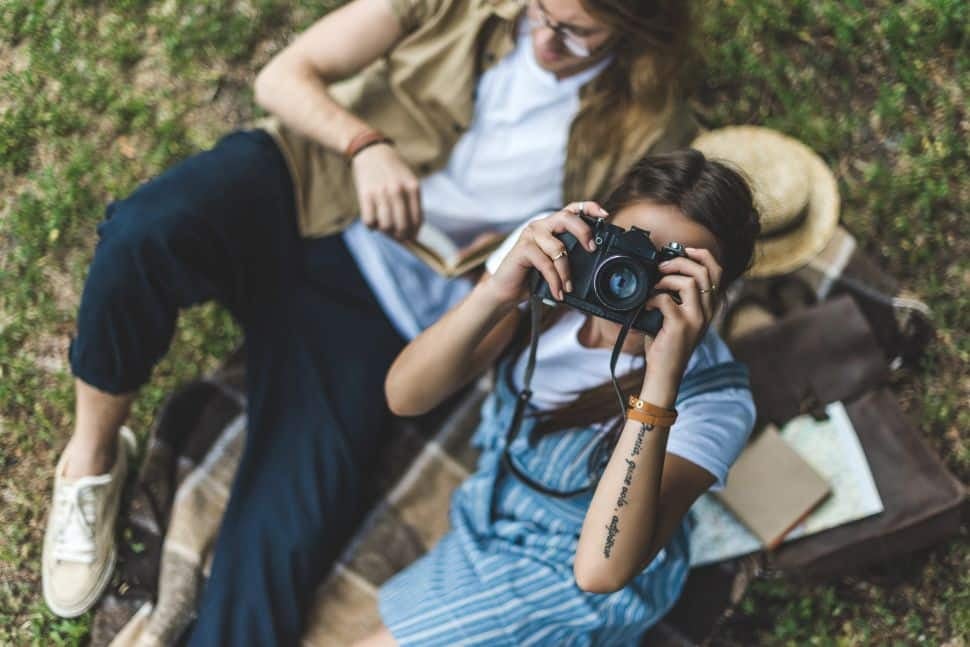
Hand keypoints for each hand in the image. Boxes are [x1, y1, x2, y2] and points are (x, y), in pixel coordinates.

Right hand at [351, 143, 421, 240]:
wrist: (370, 150)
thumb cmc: (392, 169)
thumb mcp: (408, 180)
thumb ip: (412, 203)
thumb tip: (413, 231)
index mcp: (413, 187)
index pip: (417, 220)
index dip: (414, 233)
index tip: (411, 238)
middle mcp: (398, 190)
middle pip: (402, 226)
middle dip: (401, 237)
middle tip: (397, 237)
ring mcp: (381, 192)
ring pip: (386, 226)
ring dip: (386, 232)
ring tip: (384, 227)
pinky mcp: (365, 194)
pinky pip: (369, 221)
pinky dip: (372, 225)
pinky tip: (373, 219)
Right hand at [483, 202, 606, 306]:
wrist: (507, 290)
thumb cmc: (532, 277)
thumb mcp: (556, 265)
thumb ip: (570, 257)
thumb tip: (595, 262)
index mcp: (552, 226)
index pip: (572, 209)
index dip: (589, 208)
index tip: (604, 215)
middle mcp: (541, 226)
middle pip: (567, 218)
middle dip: (583, 232)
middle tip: (592, 249)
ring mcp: (531, 235)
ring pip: (558, 248)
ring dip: (566, 272)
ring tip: (568, 288)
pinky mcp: (522, 248)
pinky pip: (546, 263)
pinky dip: (554, 280)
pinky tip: (557, 292)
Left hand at [641, 247, 723, 397]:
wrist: (665, 373)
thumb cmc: (667, 344)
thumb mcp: (678, 317)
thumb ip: (677, 297)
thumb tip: (662, 273)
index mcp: (709, 307)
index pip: (717, 272)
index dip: (703, 255)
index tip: (686, 250)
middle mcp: (708, 312)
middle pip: (703, 272)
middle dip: (680, 262)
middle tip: (661, 267)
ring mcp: (696, 319)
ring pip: (688, 282)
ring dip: (666, 279)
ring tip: (654, 286)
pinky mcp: (680, 326)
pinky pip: (666, 300)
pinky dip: (653, 298)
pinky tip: (646, 305)